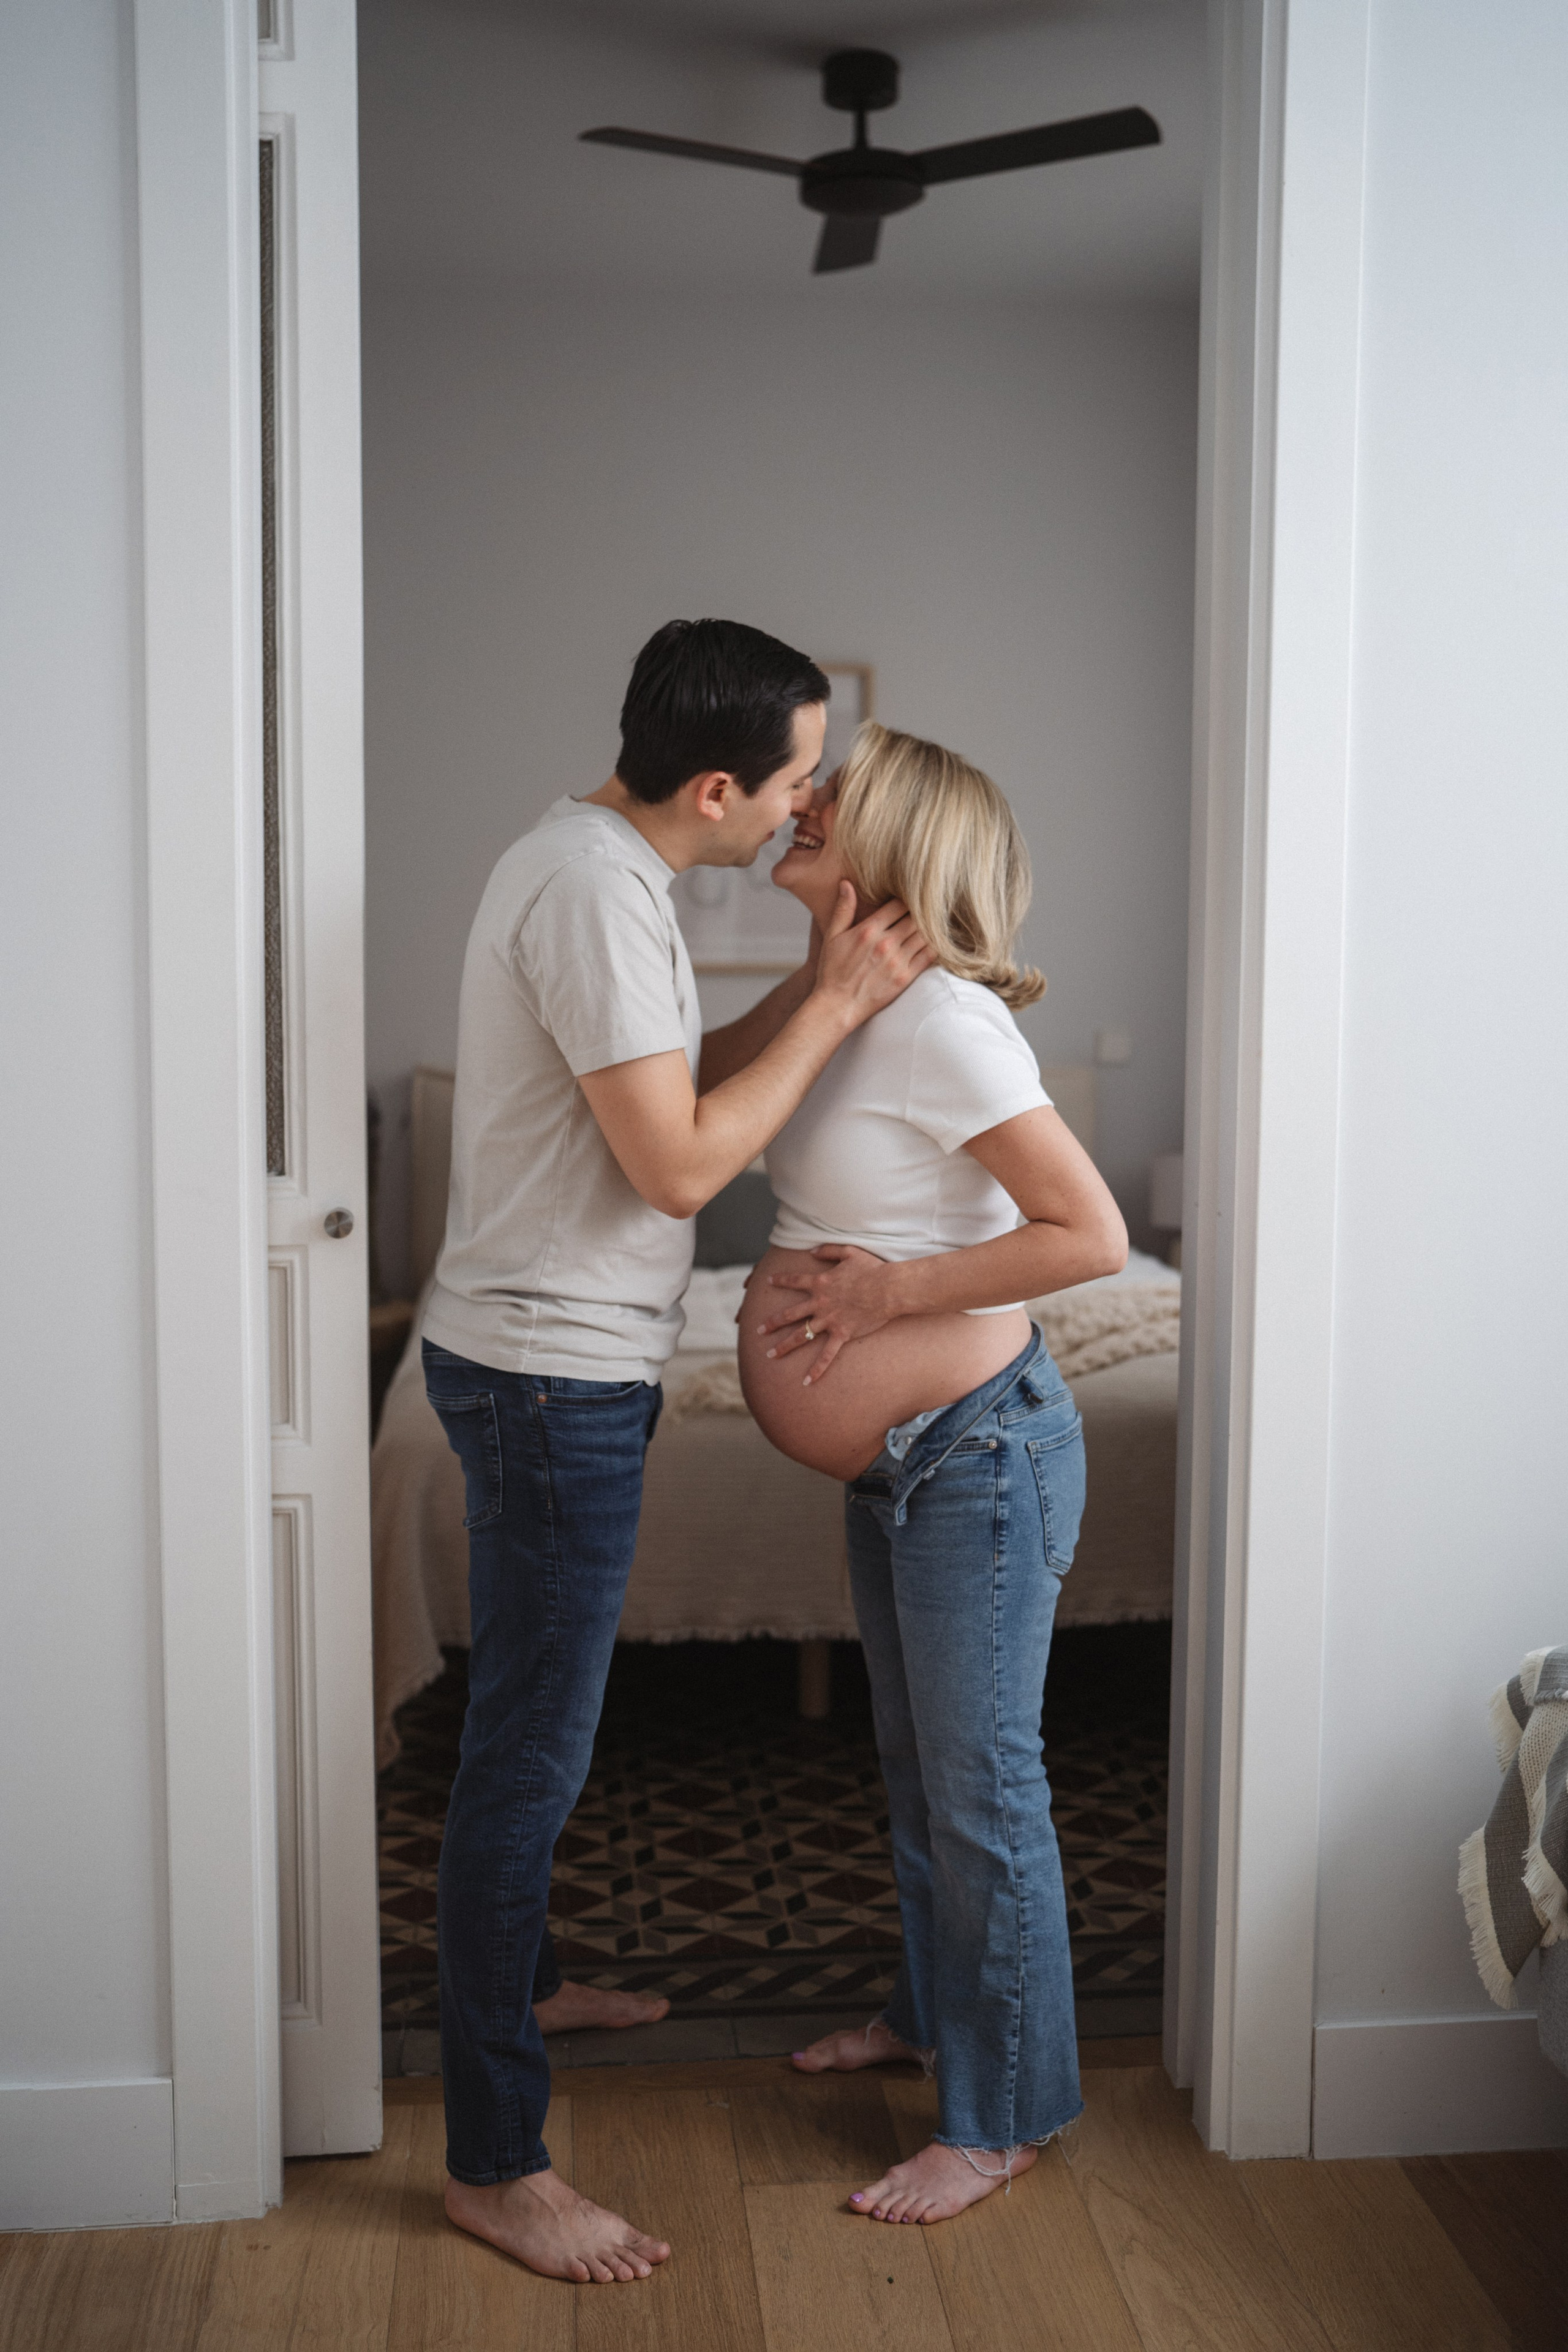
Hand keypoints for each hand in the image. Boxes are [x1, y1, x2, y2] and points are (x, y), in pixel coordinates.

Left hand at [756, 1244, 897, 1383]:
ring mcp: (829, 1320)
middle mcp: (820, 1303)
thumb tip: (811, 1251)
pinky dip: (817, 1369)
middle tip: (758, 1330)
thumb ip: (828, 1250)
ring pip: (801, 1335)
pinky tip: (806, 1382)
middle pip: (790, 1314)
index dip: (780, 1280)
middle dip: (772, 1322)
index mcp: (820, 1283)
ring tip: (770, 1355)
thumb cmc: (872, 1268)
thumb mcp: (849, 1251)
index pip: (794, 1281)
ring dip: (784, 1345)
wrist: (888, 1288)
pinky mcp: (842, 1334)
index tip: (767, 1281)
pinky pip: (827, 1355)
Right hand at [811, 885, 933, 1029]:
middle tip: (926, 908)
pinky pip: (928, 956)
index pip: (898, 904)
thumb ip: (843, 909)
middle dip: (921, 911)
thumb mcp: (832, 937)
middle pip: (915, 918)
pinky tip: (934, 942)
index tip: (909, 898)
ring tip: (932, 923)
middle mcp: (885, 944)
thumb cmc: (832, 971)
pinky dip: (934, 946)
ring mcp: (897, 962)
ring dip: (929, 927)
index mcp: (868, 930)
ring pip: (925, 935)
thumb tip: (847, 883)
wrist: (837, 1006)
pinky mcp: (905, 978)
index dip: (906, 898)